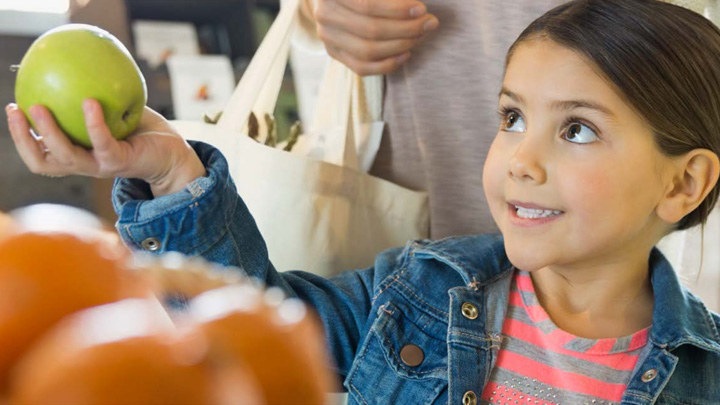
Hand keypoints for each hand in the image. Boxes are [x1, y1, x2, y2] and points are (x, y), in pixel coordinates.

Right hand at [6, 99, 205, 196]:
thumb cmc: (141, 130)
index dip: (22, 138)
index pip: (41, 155)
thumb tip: (72, 65)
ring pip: (66, 156)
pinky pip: (102, 142)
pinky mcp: (120, 161)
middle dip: (24, 140)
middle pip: (44, 162)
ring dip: (49, 132)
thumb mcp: (113, 111)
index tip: (12, 109)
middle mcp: (85, 165)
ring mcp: (101, 166)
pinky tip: (89, 101)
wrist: (173, 153)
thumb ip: (93, 96)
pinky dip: (93, 122)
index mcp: (78, 155)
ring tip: (38, 106)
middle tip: (15, 110)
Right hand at [307, 0, 438, 74]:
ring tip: (420, 36)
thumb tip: (419, 10)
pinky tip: (407, 54)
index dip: (397, 10)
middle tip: (429, 23)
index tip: (421, 9)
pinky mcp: (333, 53)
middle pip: (370, 30)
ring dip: (400, 46)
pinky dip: (387, 64)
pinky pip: (362, 67)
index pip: (367, 5)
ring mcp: (326, 36)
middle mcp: (324, 13)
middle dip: (406, 29)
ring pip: (367, 51)